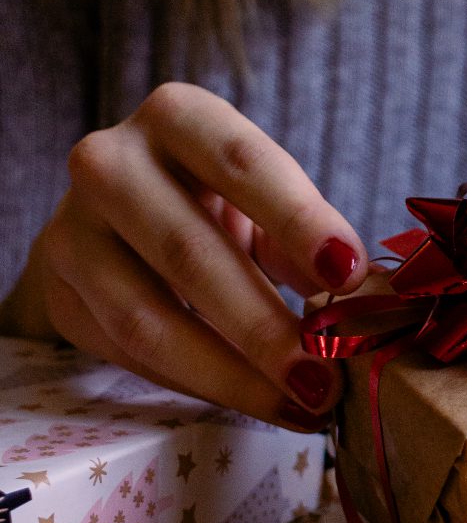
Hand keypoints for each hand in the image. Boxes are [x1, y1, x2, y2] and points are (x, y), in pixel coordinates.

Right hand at [0, 83, 367, 429]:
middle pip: (188, 251)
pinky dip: (199, 385)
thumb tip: (350, 296)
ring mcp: (71, 230)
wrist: (116, 221)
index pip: (242, 162)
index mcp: (178, 118)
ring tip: (298, 404)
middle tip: (325, 377)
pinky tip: (254, 401)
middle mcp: (110, 162)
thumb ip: (301, 238)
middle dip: (263, 326)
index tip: (350, 274)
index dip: (298, 218)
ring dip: (231, 375)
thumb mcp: (262, 201)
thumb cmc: (211, 202)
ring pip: (148, 318)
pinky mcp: (60, 294)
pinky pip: (129, 354)